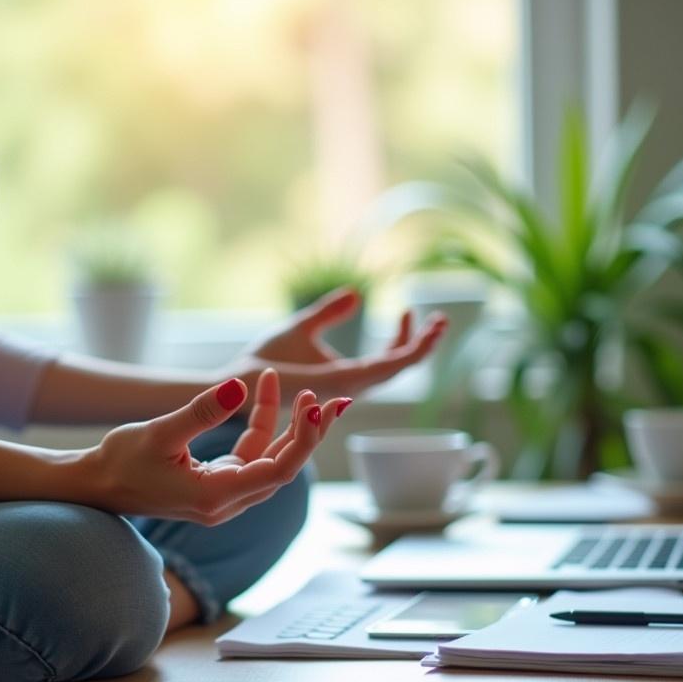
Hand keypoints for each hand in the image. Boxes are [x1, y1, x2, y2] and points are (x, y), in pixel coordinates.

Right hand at [79, 369, 349, 524]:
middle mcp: (226, 503)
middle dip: (310, 433)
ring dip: (292, 429)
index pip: (277, 472)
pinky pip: (252, 455)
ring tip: (311, 393)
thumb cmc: (119, 461)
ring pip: (271, 462)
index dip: (303, 439)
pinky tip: (265, 395)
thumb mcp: (159, 431)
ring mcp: (223, 495)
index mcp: (215, 496)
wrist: (95, 484)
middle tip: (331, 397)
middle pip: (284, 469)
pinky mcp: (218, 483)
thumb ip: (202, 411)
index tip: (315, 404)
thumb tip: (238, 386)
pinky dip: (264, 428)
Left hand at [228, 287, 447, 403]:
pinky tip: (411, 339)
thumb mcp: (303, 327)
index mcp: (345, 374)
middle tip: (442, 320)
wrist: (241, 375)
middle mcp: (350, 385)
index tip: (407, 309)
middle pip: (399, 369)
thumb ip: (329, 313)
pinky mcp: (333, 384)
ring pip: (393, 371)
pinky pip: (374, 372)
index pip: (387, 361)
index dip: (404, 339)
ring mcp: (344, 387)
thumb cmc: (265, 359)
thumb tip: (356, 294)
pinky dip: (396, 357)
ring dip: (418, 349)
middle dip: (423, 346)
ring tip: (437, 325)